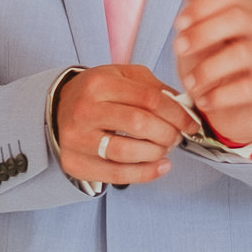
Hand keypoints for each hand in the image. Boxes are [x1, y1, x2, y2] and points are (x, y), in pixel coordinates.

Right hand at [56, 64, 196, 183]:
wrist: (61, 108)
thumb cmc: (99, 93)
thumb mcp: (124, 77)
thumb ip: (155, 89)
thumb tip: (186, 109)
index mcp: (99, 84)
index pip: (149, 99)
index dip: (177, 114)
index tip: (191, 123)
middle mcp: (84, 110)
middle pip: (139, 124)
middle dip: (168, 133)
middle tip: (176, 136)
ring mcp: (77, 139)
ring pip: (127, 152)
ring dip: (156, 153)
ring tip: (164, 149)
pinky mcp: (74, 162)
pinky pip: (116, 175)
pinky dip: (145, 174)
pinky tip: (160, 166)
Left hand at [174, 0, 251, 144]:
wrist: (228, 111)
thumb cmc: (212, 65)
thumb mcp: (198, 33)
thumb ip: (199, 0)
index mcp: (247, 11)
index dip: (201, 5)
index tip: (177, 24)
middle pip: (237, 18)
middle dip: (202, 33)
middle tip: (178, 50)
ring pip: (243, 53)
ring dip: (208, 68)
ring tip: (189, 83)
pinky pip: (250, 86)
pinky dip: (221, 94)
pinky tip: (204, 100)